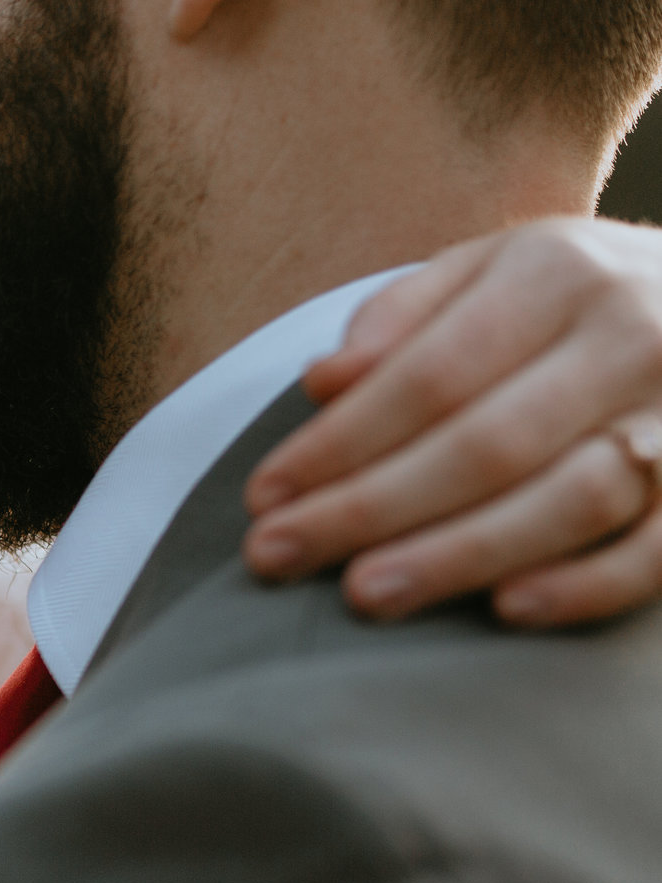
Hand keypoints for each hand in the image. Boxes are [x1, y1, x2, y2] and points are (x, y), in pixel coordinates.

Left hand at [242, 218, 661, 626]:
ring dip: (459, 553)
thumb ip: (403, 319)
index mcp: (559, 272)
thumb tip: (323, 382)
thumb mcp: (491, 272)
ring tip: (364, 593)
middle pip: (484, 443)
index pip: (427, 376)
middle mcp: (632, 336)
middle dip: (369, 507)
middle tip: (275, 556)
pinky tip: (507, 610)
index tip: (261, 497)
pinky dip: (588, 585)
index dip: (337, 443)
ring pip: (568, 498)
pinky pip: (659, 550)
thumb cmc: (576, 300)